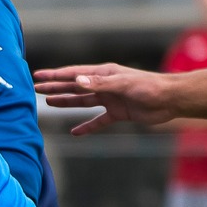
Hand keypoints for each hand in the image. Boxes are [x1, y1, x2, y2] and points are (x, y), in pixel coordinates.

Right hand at [31, 62, 180, 134]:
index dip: (55, 75)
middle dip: (55, 87)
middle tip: (36, 89)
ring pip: (83, 101)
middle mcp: (104, 85)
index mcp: (104, 74)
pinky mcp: (118, 113)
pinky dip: (87, 126)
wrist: (170, 99)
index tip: (38, 76)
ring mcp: (110, 99)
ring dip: (66, 102)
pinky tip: (75, 132)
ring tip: (48, 103)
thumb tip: (76, 82)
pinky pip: (98, 121)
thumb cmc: (149, 87)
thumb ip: (99, 84)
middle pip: (74, 86)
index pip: (74, 74)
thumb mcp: (122, 84)